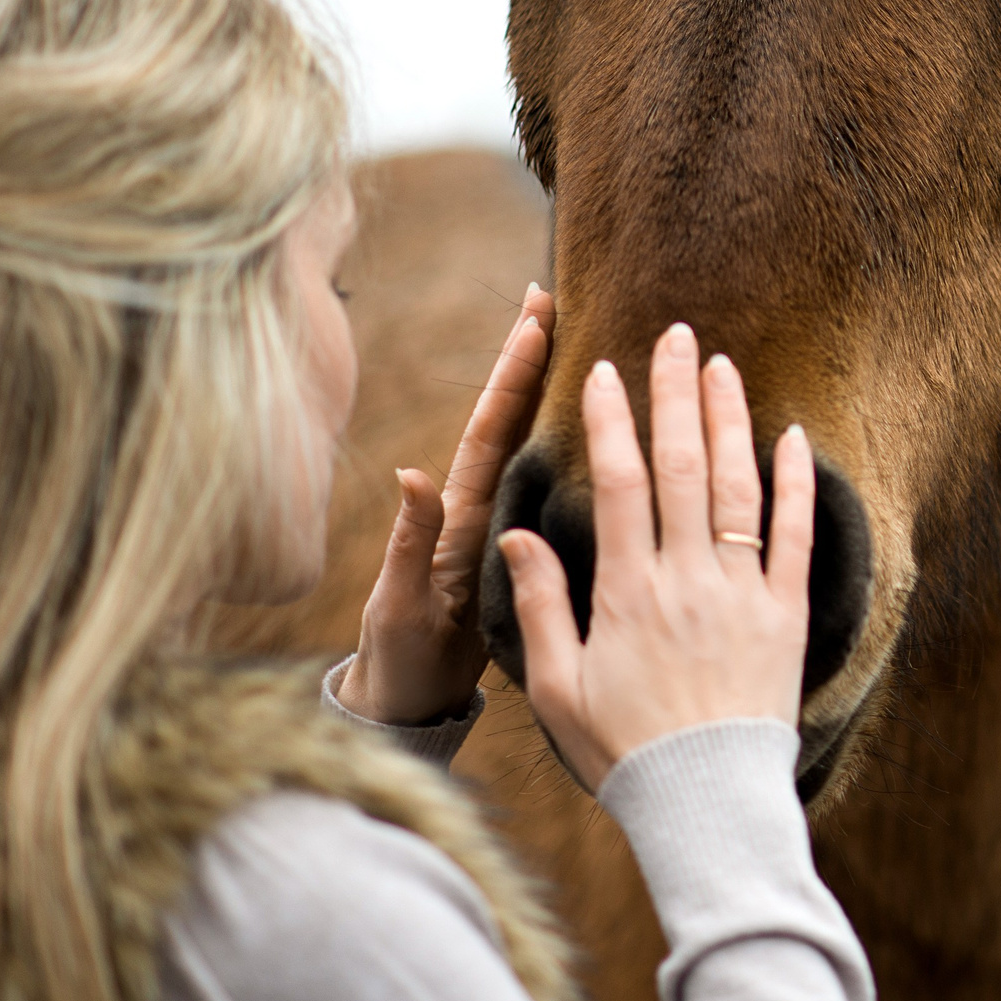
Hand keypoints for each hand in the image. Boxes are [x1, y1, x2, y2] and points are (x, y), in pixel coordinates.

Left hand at [336, 284, 554, 724]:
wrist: (406, 705)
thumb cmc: (400, 662)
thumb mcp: (401, 606)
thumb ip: (407, 544)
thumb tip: (408, 473)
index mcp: (458, 517)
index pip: (489, 431)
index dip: (511, 375)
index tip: (535, 318)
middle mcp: (478, 511)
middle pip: (510, 420)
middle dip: (530, 358)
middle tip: (554, 294)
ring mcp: (497, 529)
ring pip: (531, 447)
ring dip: (551, 392)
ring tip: (580, 338)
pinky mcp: (516, 553)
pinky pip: (546, 489)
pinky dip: (569, 451)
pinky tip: (600, 428)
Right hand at [498, 323, 814, 790]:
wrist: (706, 804)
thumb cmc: (625, 752)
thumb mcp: (560, 687)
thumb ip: (543, 605)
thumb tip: (517, 535)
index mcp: (628, 593)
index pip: (620, 485)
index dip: (611, 422)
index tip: (604, 372)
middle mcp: (688, 581)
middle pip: (682, 467)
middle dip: (674, 394)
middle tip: (673, 335)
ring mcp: (743, 595)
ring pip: (738, 488)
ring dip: (730, 420)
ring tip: (721, 365)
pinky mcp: (787, 618)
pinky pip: (796, 538)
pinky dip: (797, 484)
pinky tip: (793, 436)